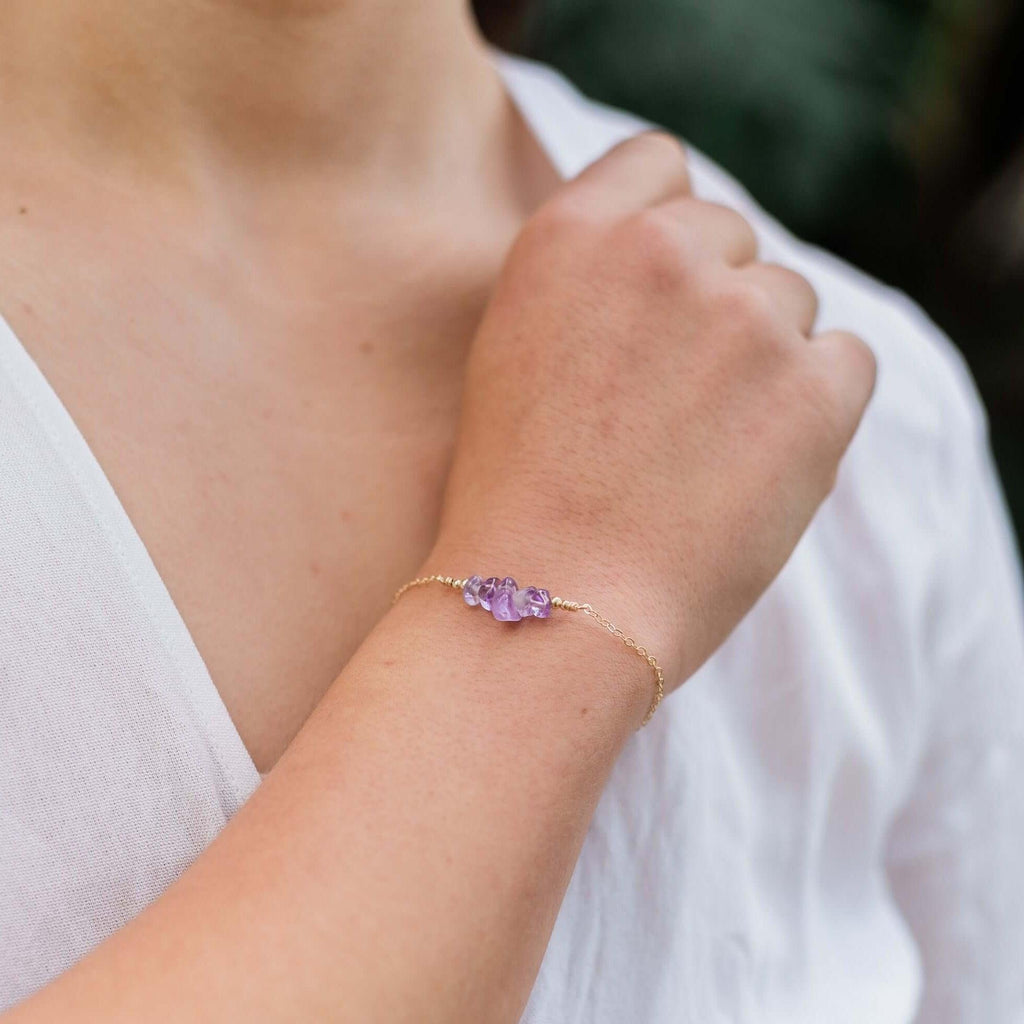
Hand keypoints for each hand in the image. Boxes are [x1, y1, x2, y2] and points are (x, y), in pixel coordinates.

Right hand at [431, 132, 874, 702]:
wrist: (549, 602)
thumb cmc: (517, 495)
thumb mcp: (514, 352)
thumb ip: (590, 283)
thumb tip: (673, 260)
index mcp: (572, 238)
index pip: (659, 164)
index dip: (669, 220)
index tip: (665, 280)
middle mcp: (659, 253)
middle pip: (732, 235)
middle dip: (714, 298)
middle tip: (678, 394)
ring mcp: (742, 315)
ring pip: (789, 299)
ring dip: (764, 355)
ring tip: (707, 444)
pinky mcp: (812, 387)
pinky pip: (845, 358)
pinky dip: (818, 400)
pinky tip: (762, 457)